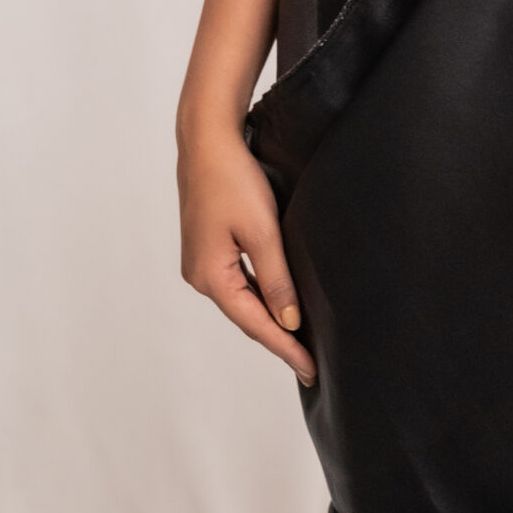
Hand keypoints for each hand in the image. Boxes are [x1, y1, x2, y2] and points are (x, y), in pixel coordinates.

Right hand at [178, 118, 315, 385]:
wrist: (207, 141)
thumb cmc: (232, 180)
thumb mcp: (262, 231)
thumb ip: (276, 279)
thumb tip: (289, 320)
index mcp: (210, 276)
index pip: (255, 323)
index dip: (285, 348)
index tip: (310, 370)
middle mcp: (200, 275)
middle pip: (246, 316)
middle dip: (279, 339)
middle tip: (311, 363)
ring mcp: (202, 262)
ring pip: (243, 299)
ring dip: (270, 318)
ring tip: (299, 341)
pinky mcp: (209, 247)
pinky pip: (239, 282)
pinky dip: (260, 296)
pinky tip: (278, 303)